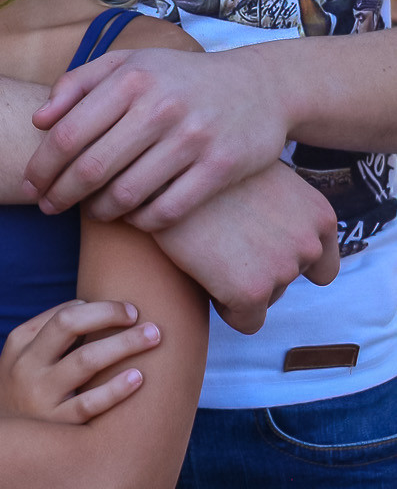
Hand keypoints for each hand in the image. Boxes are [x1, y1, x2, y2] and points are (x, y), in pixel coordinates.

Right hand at [0, 299, 160, 424]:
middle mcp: (28, 367)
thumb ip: (48, 332)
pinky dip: (115, 389)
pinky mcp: (58, 428)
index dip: (99, 308)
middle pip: (70, 326)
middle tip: (145, 318)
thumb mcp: (18, 357)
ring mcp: (42, 398)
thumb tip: (94, 307)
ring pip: (85, 361)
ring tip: (153, 337)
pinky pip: (90, 405)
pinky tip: (138, 378)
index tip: (128, 310)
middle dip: (109, 314)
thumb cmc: (19, 391)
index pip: (62, 315)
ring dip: (123, 345)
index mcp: (19, 345)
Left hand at [24, 45, 288, 228]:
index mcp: (132, 78)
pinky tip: (131, 218)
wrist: (260, 86)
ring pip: (127, 194)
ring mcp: (192, 139)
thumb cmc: (179, 77)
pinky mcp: (220, 169)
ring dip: (99, 212)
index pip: (70, 132)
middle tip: (47, 208)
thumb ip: (79, 83)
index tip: (31, 185)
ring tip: (89, 212)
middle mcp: (160, 107)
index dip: (43, 166)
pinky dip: (141, 221)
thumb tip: (38, 120)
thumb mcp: (129, 62)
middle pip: (93, 167)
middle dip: (61, 194)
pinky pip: (167, 210)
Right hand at [152, 161, 338, 332]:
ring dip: (241, 283)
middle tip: (223, 240)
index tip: (259, 245)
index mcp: (320, 214)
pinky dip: (226, 306)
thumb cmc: (207, 166)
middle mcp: (309, 243)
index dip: (288, 259)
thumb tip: (277, 233)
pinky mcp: (251, 292)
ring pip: (266, 299)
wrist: (166, 171)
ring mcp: (283, 269)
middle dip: (258, 269)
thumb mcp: (262, 174)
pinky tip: (205, 271)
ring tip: (212, 249)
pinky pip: (247, 321)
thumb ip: (283, 207)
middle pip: (288, 281)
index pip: (322, 264)